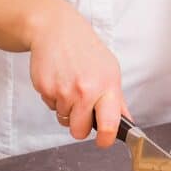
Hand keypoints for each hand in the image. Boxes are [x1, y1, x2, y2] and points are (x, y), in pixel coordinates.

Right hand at [28, 4, 129, 147]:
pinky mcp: (44, 88)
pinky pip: (50, 106)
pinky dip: (54, 98)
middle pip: (79, 131)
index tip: (104, 142)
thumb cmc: (86, 50)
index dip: (106, 139)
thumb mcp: (110, 71)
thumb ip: (118, 101)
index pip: (109, 124)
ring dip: (66, 110)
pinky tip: (59, 80)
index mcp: (106, 87)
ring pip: (63, 119)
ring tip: (70, 87)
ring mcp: (63, 90)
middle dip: (80, 127)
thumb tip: (126, 123)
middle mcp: (85, 91)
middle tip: (82, 112)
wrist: (56, 29)